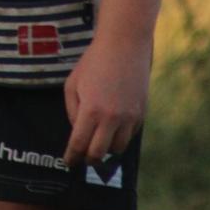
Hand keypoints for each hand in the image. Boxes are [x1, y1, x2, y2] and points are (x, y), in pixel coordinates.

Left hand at [63, 33, 149, 166]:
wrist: (123, 46)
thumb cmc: (93, 62)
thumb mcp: (73, 83)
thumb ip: (73, 111)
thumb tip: (78, 131)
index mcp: (91, 110)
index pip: (79, 144)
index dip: (72, 156)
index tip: (68, 162)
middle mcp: (111, 118)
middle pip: (99, 154)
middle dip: (88, 159)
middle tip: (82, 156)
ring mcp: (129, 118)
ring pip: (117, 149)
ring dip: (106, 148)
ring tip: (98, 141)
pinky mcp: (140, 115)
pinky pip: (129, 136)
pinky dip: (119, 137)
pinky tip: (112, 128)